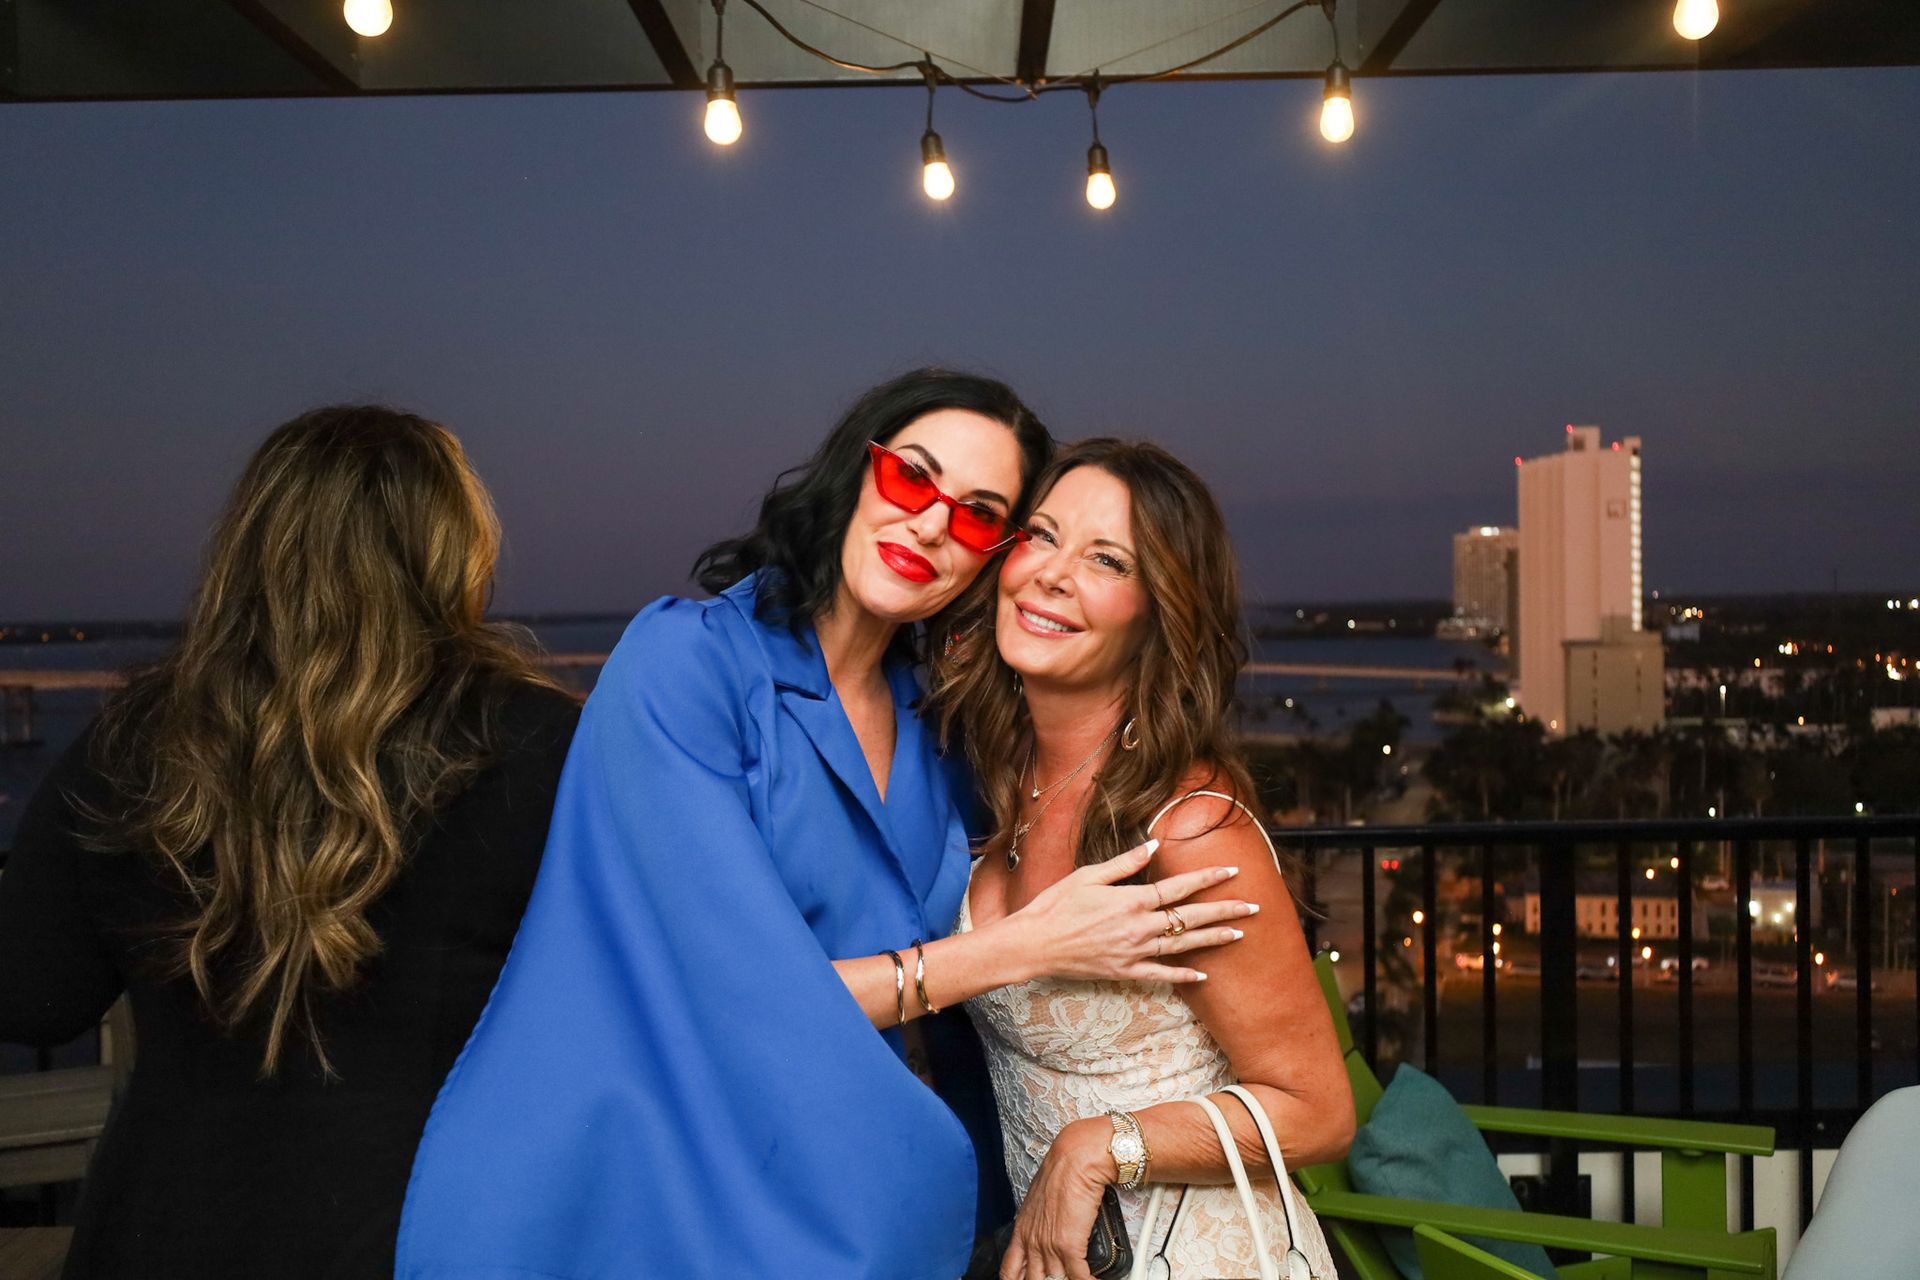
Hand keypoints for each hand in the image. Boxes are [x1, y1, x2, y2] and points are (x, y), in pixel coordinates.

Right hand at [999, 841, 1255, 984]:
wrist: (1034, 944)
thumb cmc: (1056, 904)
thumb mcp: (1089, 875)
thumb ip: (1125, 863)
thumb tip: (1154, 844)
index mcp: (1131, 900)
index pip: (1179, 887)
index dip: (1207, 879)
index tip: (1232, 872)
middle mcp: (1138, 927)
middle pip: (1190, 918)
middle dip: (1224, 911)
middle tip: (1253, 906)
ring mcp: (1134, 952)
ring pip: (1183, 946)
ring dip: (1213, 940)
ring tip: (1239, 934)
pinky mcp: (1125, 971)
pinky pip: (1161, 974)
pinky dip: (1183, 976)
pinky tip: (1204, 975)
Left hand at [1002, 1119, 1110, 1279]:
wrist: (1075, 1161)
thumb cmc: (1061, 1173)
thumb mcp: (1039, 1201)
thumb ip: (1039, 1222)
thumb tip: (1048, 1232)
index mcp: (1022, 1231)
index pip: (1010, 1271)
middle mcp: (1032, 1242)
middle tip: (1056, 1279)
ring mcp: (1049, 1246)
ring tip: (1076, 1278)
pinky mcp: (1069, 1246)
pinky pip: (1078, 1278)